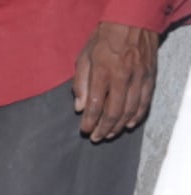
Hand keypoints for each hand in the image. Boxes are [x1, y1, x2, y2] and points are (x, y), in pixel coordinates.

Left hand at [74, 22, 158, 142]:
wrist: (133, 21)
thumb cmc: (104, 39)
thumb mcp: (84, 57)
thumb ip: (80, 83)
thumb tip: (79, 108)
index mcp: (103, 71)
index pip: (96, 104)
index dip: (90, 121)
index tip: (84, 131)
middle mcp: (123, 76)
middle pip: (114, 111)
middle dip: (104, 128)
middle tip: (96, 138)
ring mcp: (139, 77)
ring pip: (130, 110)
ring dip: (119, 126)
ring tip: (109, 134)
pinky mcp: (150, 77)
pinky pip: (145, 101)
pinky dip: (137, 116)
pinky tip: (128, 124)